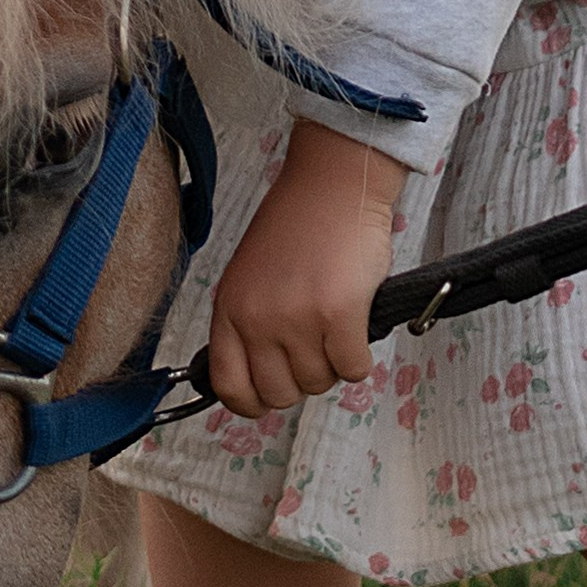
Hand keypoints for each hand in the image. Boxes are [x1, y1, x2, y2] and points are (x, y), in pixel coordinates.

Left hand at [208, 119, 409, 421]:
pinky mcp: (339, 316)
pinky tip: (356, 326)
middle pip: (278, 394)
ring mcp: (298, 319)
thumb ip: (248, 323)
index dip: (251, 402)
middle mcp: (258, 319)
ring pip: (318, 383)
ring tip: (335, 326)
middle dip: (301, 380)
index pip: (227, 386)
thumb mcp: (250, 276)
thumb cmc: (297, 226)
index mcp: (229, 309)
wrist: (333, 185)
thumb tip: (259, 376)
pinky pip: (352, 370)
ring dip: (332, 364)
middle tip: (313, 350)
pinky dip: (359, 357)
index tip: (267, 397)